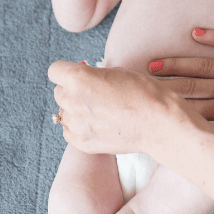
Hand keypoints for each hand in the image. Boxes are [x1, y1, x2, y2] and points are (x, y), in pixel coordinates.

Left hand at [48, 60, 196, 154]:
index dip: (67, 71)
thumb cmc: (143, 93)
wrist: (158, 123)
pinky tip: (96, 125)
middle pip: (58, 92)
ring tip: (98, 112)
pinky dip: (78, 128)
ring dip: (75, 110)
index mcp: (78, 78)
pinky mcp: (82, 143)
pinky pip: (69, 131)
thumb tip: (83, 79)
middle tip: (93, 94)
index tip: (78, 75)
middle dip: (72, 91)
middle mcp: (72, 101)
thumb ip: (93, 75)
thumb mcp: (116, 72)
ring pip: (63, 113)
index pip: (55, 70)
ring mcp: (76, 124)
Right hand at [146, 28, 213, 155]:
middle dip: (160, 86)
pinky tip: (195, 31)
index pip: (192, 113)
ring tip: (152, 62)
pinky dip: (212, 36)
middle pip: (188, 86)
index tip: (146, 114)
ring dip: (176, 63)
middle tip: (134, 83)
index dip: (168, 113)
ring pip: (200, 65)